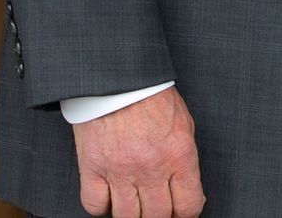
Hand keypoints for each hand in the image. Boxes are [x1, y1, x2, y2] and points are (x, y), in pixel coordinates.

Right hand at [73, 86, 203, 217]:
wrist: (119, 78)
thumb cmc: (152, 96)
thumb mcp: (183, 124)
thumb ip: (184, 159)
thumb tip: (186, 186)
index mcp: (179, 156)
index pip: (189, 205)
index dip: (187, 214)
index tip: (182, 212)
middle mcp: (151, 168)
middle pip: (157, 217)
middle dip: (160, 217)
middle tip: (157, 210)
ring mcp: (119, 171)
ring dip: (132, 215)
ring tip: (135, 206)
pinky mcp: (92, 169)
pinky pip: (94, 206)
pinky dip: (101, 207)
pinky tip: (109, 197)